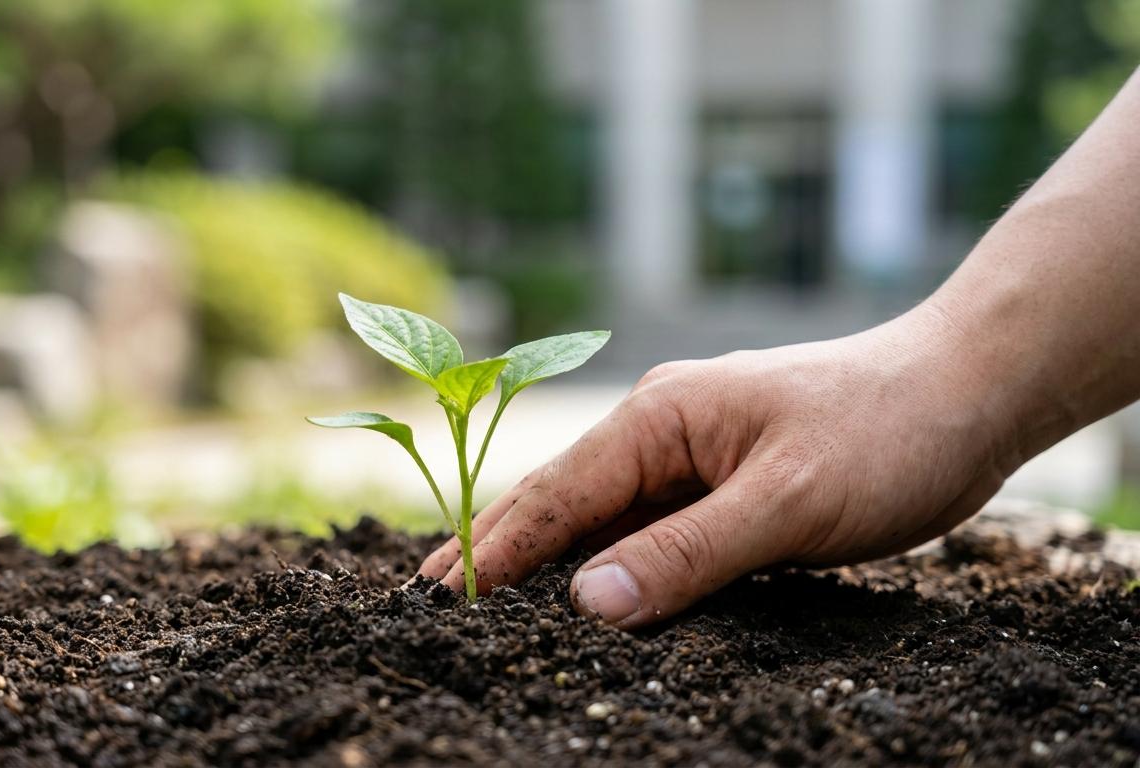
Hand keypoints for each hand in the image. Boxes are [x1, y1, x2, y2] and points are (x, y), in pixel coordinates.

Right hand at [416, 305, 1022, 627]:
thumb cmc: (884, 433)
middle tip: (432, 595)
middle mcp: (662, 431)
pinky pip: (651, 527)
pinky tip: (586, 588)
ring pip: (603, 515)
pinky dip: (610, 559)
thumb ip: (687, 554)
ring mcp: (693, 456)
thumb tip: (589, 605)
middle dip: (498, 546)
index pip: (557, 493)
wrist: (967, 392)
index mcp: (659, 418)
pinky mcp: (725, 483)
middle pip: (561, 497)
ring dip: (547, 556)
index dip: (497, 547)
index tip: (440, 594)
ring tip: (485, 596)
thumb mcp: (787, 503)